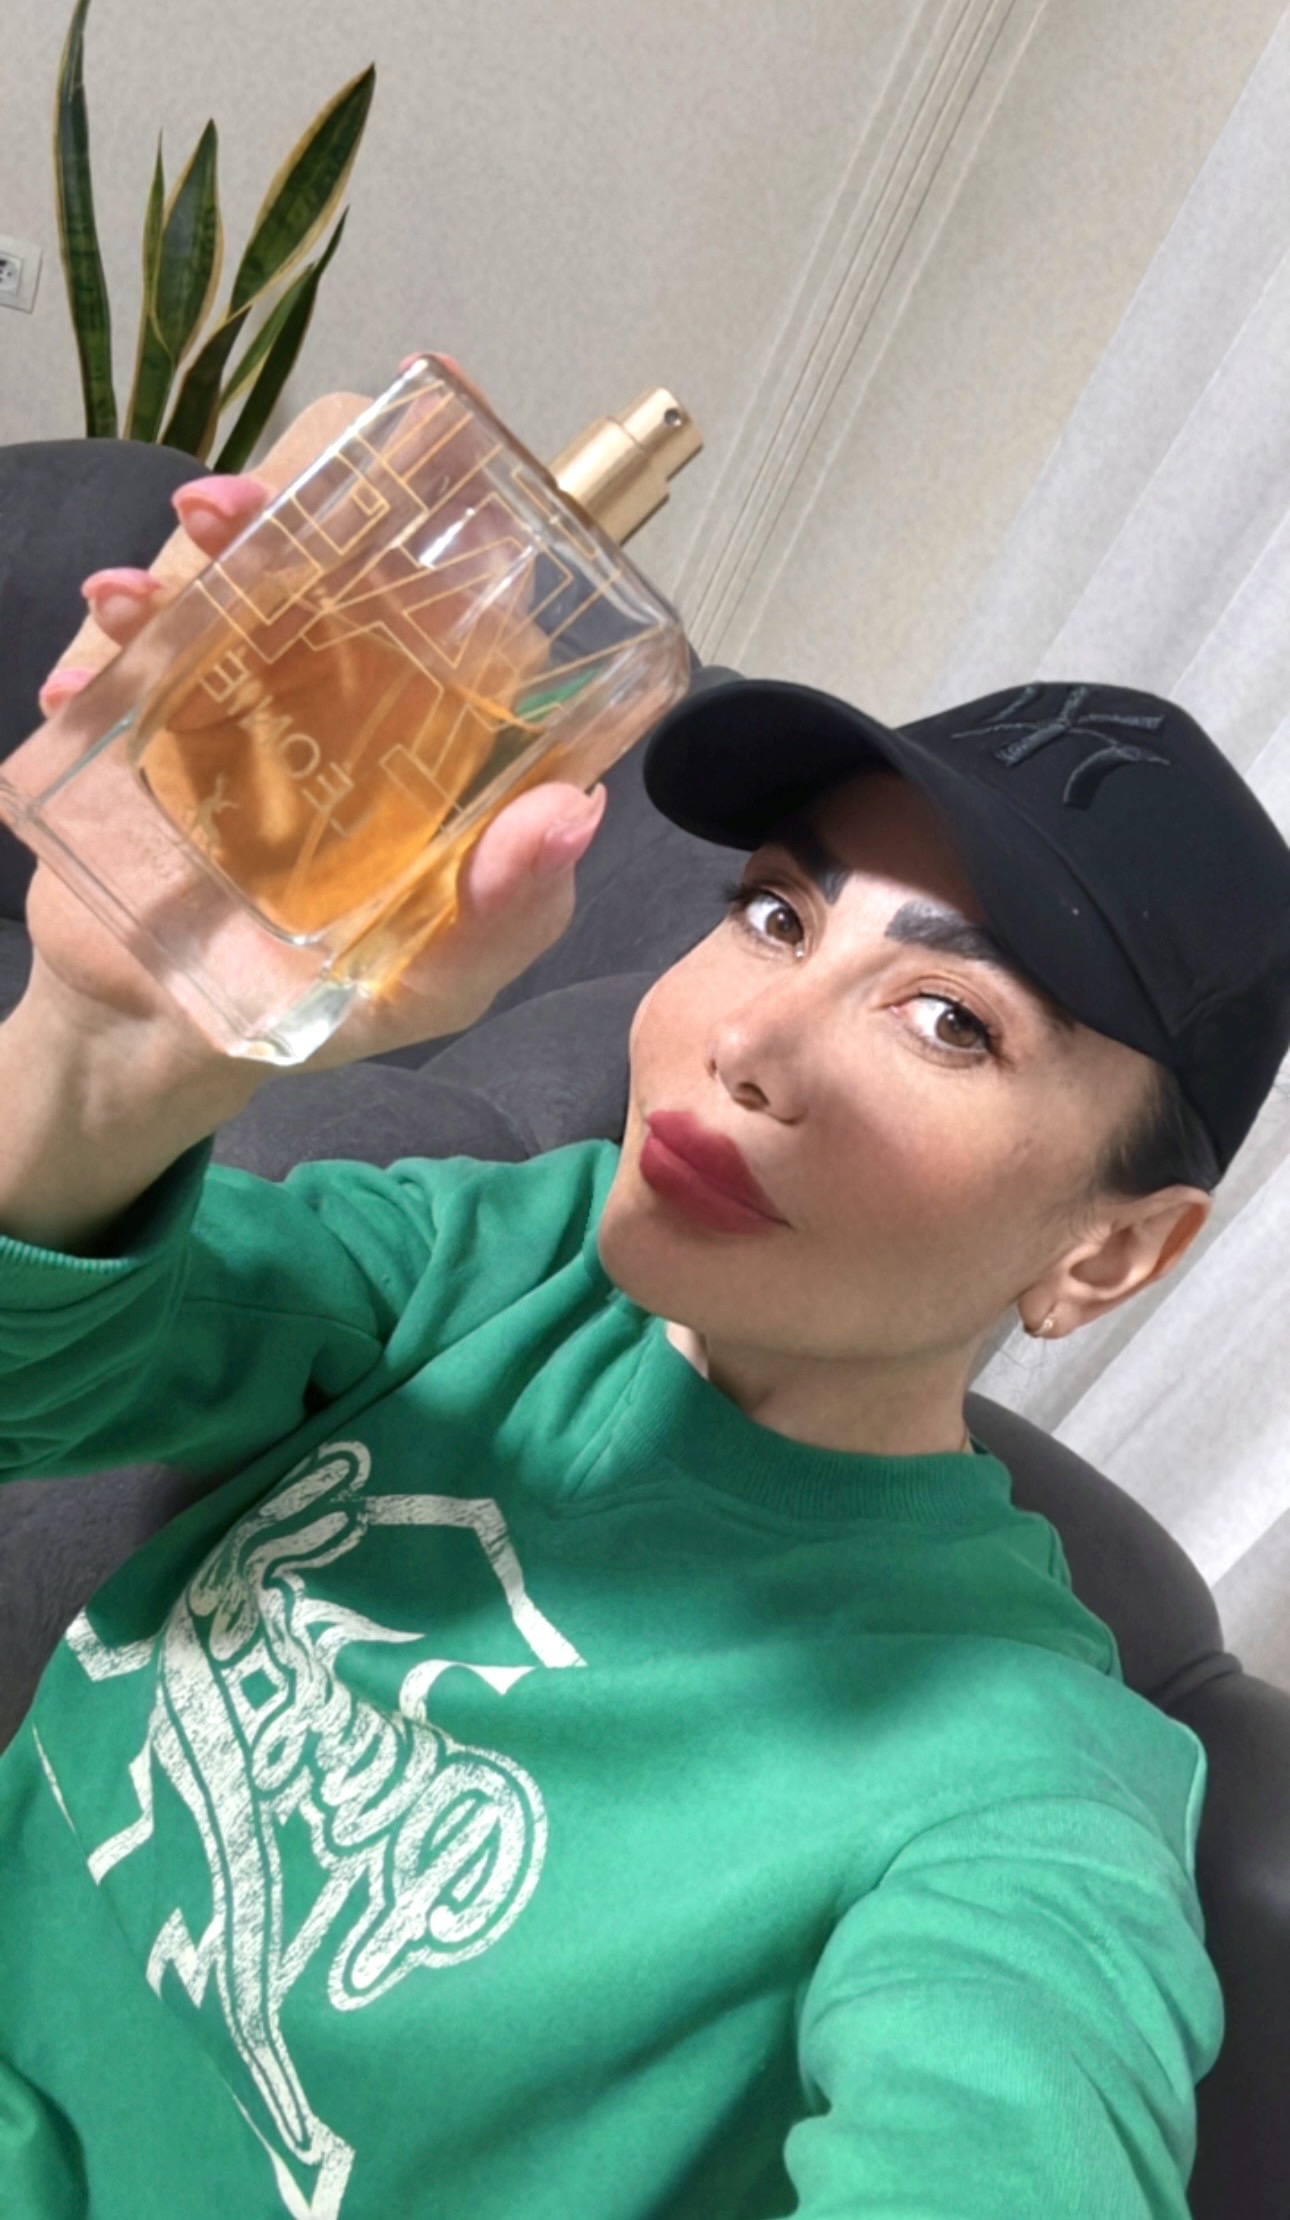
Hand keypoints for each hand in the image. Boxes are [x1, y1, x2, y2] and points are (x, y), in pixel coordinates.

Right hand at [27, 371, 607, 1079]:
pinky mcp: (140, 707)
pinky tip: (81, 685)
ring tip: (130, 598)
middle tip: (230, 515)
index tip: (432, 415)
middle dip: (285, 485)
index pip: (453, 567)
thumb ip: (505, 917)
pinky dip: (100, 639)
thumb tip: (571, 813)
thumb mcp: (433, 984)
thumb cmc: (335, 1001)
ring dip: (173, 552)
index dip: (448, 483)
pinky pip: (120, 638)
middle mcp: (336, 670)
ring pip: (213, 559)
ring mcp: (233, 679)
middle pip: (326, 523)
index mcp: (426, 711)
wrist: (170, 1038)